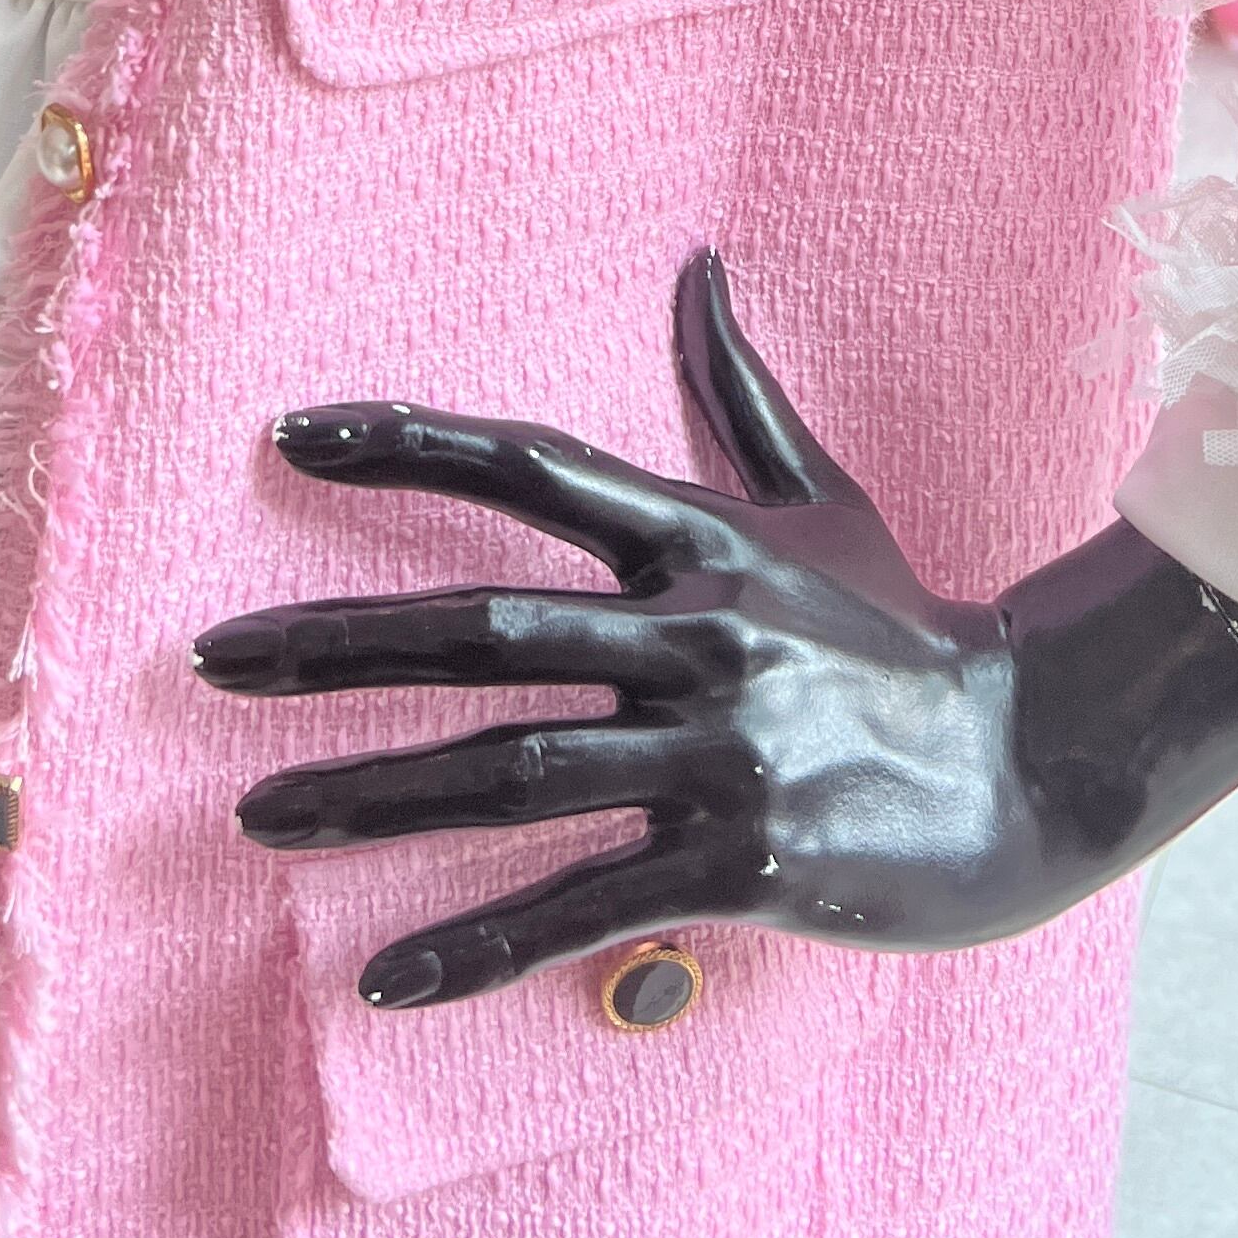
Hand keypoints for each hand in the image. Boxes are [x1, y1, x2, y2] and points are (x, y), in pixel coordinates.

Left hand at [191, 253, 1237, 1009]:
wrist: (1024, 762)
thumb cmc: (903, 626)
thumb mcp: (820, 498)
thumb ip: (735, 393)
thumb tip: (698, 264)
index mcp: (701, 538)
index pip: (528, 468)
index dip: (408, 447)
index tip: (288, 440)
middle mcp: (697, 632)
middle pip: (485, 629)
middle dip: (337, 643)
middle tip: (214, 658)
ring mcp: (714, 751)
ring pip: (512, 773)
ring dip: (372, 796)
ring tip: (257, 813)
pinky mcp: (734, 861)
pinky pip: (580, 905)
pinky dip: (477, 945)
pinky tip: (381, 973)